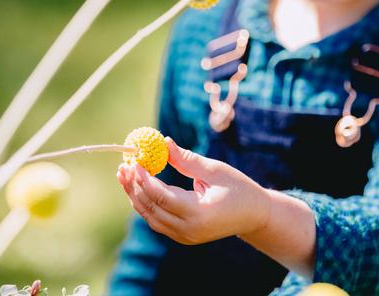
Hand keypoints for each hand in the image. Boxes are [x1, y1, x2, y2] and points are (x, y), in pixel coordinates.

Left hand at [117, 137, 269, 244]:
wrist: (254, 216)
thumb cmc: (238, 188)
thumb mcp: (214, 169)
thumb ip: (186, 159)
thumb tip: (164, 142)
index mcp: (199, 213)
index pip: (162, 197)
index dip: (145, 179)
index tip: (134, 161)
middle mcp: (189, 229)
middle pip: (152, 208)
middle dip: (134, 186)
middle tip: (123, 165)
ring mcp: (185, 236)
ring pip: (150, 217)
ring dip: (135, 195)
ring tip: (124, 174)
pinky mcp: (183, 236)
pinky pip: (157, 221)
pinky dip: (145, 204)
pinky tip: (137, 187)